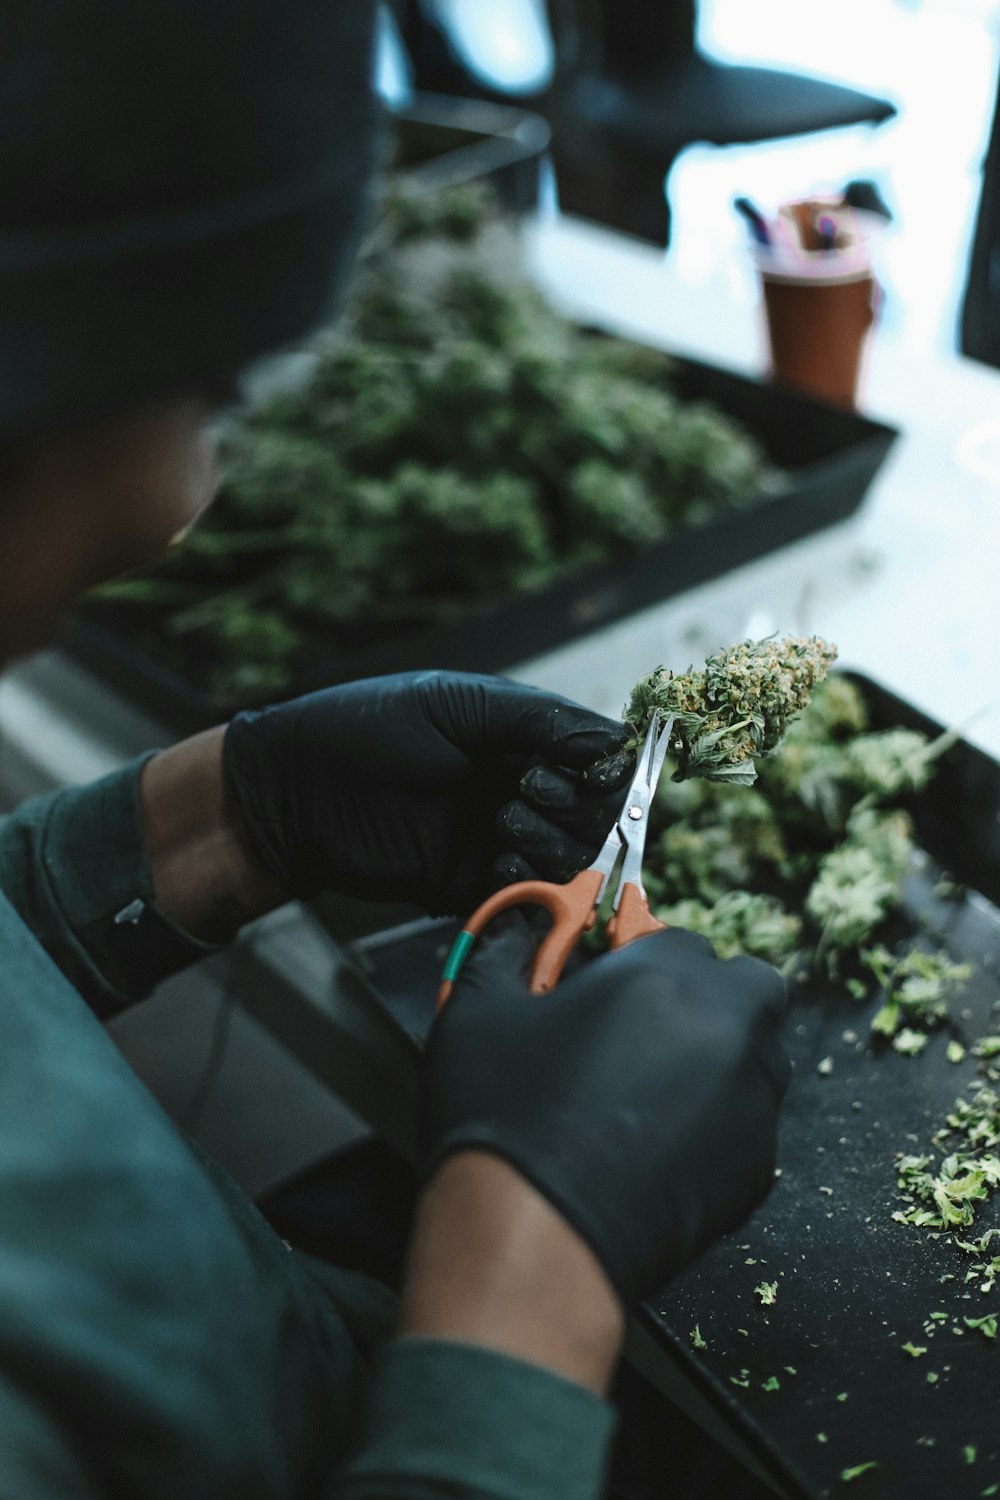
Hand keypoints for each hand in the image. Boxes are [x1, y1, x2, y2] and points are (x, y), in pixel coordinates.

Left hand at [222, 670, 632, 914]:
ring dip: (551, 843)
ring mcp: (493, 839)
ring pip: (565, 858)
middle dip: (576, 804)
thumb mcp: (456, 703)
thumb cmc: (364, 728)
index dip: (606, 768)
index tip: (598, 771)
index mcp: (516, 739)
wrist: (292, 792)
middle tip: (525, 789)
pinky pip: (522, 895)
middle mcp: (515, 788)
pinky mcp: (467, 884)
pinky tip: (498, 863)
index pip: (595, 759)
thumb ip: (536, 718)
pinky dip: (524, 883)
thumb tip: (613, 738)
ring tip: (503, 820)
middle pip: (592, 814)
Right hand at [420, 920, 789, 1309]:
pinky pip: (750, 1128)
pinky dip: (719, 1128)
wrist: (535, 1241)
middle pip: (748, 987)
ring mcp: (751, 1104)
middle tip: (652, 1029)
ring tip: (652, 1095)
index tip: (616, 985)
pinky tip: (660, 1150)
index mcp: (666, 976)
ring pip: (759, 1059)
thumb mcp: (477, 1014)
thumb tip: (518, 931)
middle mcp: (727, 1030)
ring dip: (721, 1060)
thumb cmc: (506, 1122)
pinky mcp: (756, 1171)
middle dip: (713, 997)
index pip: (682, 939)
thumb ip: (505, 953)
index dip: (645, 960)